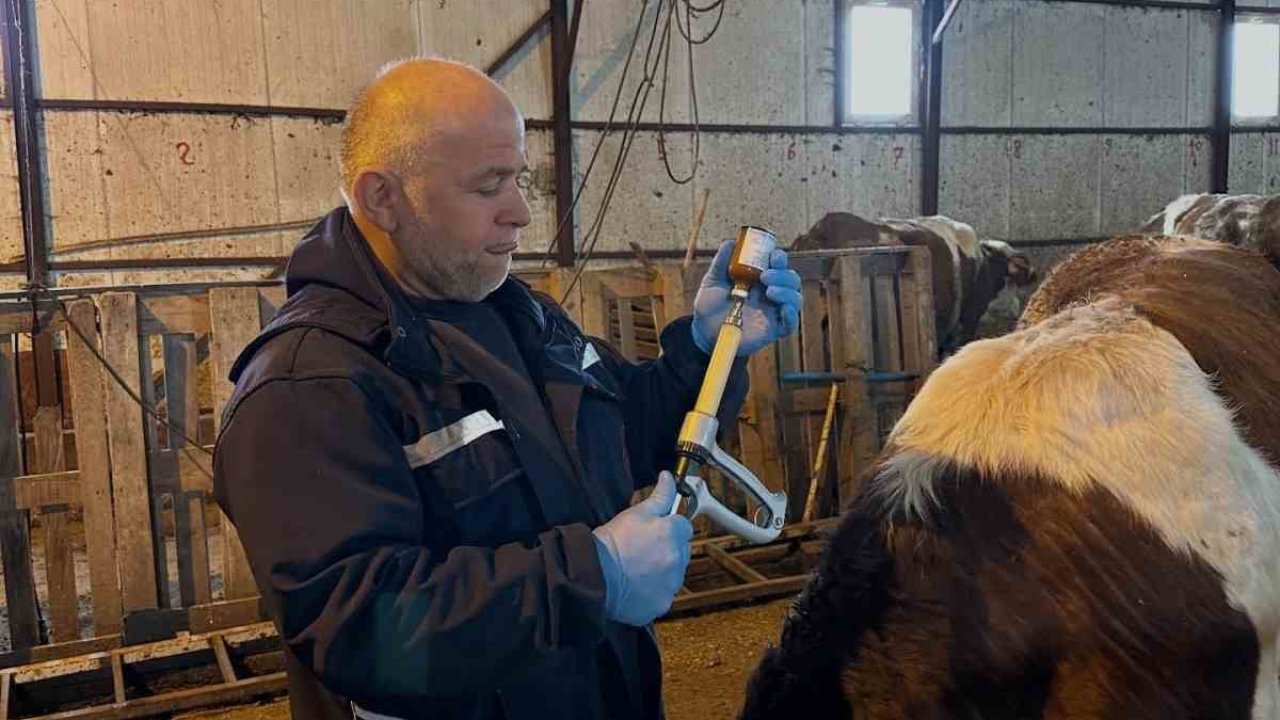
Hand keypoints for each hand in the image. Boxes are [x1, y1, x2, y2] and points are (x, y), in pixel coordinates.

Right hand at [592, 472, 693, 625]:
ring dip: (664, 570)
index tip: (655, 531)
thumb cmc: (611, 542)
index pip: (684, 525)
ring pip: (675, 573)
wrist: (594, 576)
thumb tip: (668, 477)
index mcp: (673, 533)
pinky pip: (664, 595)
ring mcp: (671, 583)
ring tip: (638, 569)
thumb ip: (659, 496)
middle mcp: (678, 559)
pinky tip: (637, 586)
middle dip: (669, 548)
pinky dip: (655, 591)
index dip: (669, 527)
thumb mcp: (634, 513)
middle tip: (644, 549)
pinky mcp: (662, 603)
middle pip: (683, 550)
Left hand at [692, 239, 801, 355]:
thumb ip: (721, 262)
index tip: (773, 256)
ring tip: (769, 291)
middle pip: (791, 279)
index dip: (779, 258)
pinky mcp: (774, 329)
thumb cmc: (710, 304)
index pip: (778, 264)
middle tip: (765, 276)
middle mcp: (770, 292)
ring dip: (787, 292)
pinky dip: (791, 314)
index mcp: (760, 277)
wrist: (704, 331)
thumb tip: (731, 242)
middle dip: (783, 274)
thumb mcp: (713, 281)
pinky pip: (791, 323)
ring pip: (795, 298)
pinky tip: (783, 309)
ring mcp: (774, 311)